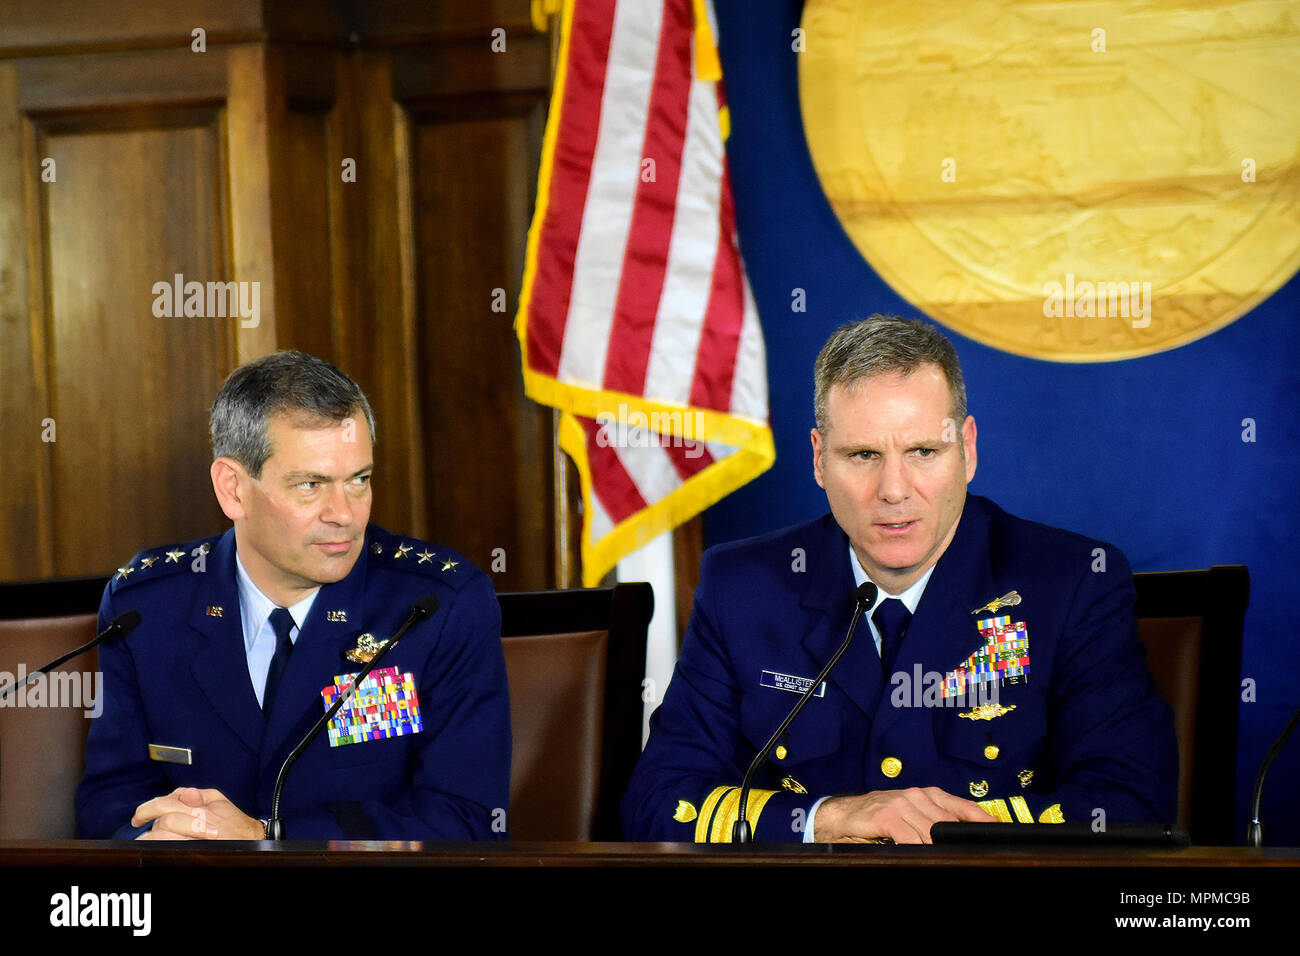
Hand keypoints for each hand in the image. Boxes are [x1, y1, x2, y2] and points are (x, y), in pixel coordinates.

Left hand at [132, 787, 264, 840]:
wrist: (251, 840)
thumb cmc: (233, 821)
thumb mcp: (218, 800)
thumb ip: (197, 795)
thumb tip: (183, 793)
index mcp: (203, 808)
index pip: (166, 804)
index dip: (147, 810)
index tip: (138, 817)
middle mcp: (200, 823)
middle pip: (164, 821)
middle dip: (151, 824)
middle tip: (142, 828)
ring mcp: (197, 840)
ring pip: (164, 837)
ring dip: (153, 838)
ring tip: (147, 840)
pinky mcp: (197, 851)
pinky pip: (171, 850)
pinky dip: (160, 848)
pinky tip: (156, 848)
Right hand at [812, 787, 995, 843]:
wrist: (846, 814)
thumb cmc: (882, 815)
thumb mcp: (912, 813)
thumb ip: (935, 819)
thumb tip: (960, 836)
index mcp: (928, 794)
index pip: (962, 806)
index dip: (980, 819)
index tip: (995, 830)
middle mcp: (917, 795)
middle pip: (947, 824)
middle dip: (956, 840)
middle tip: (966, 853)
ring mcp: (901, 804)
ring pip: (930, 832)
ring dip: (935, 847)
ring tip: (939, 854)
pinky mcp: (886, 816)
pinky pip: (909, 837)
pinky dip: (916, 848)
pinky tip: (917, 852)